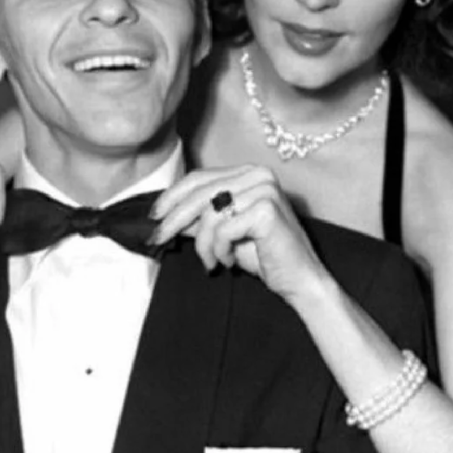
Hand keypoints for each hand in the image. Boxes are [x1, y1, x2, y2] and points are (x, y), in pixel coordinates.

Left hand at [152, 165, 330, 302]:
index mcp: (248, 172)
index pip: (199, 178)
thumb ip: (198, 219)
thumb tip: (164, 215)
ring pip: (209, 214)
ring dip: (203, 245)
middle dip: (173, 219)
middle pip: (200, 193)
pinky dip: (219, 250)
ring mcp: (264, 190)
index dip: (172, 196)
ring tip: (212, 261)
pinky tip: (227, 262)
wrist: (298, 279)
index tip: (153, 215)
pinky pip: (223, 230)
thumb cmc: (262, 255)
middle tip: (158, 238)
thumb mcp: (223, 232)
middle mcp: (258, 174)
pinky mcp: (266, 210)